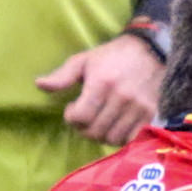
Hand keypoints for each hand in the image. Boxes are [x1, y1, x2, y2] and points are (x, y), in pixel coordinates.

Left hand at [36, 34, 162, 145]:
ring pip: (112, 139)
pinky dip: (120, 137)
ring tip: (100, 121)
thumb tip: (38, 85)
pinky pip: (130, 139)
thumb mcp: (84, 60)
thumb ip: (62, 75)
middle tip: (85, 117)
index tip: (73, 108)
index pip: (80, 117)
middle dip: (84, 128)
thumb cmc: (113, 56)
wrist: (153, 51)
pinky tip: (116, 125)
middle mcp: (121, 97)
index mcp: (102, 83)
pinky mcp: (151, 115)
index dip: (71, 117)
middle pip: (94, 131)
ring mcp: (138, 107)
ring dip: (101, 135)